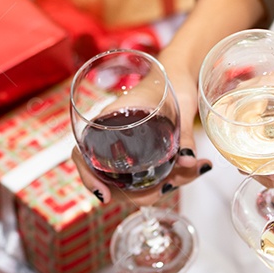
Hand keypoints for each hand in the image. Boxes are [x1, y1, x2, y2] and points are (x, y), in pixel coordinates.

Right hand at [71, 53, 212, 204]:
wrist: (180, 76)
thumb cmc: (172, 82)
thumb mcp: (180, 108)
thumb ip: (184, 136)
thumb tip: (187, 160)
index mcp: (108, 122)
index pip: (82, 155)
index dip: (88, 178)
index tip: (104, 197)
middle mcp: (113, 139)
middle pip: (112, 181)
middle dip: (142, 193)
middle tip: (170, 185)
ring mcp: (128, 150)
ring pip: (135, 184)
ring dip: (163, 186)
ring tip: (192, 170)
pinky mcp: (146, 156)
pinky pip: (151, 177)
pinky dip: (170, 179)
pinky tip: (191, 170)